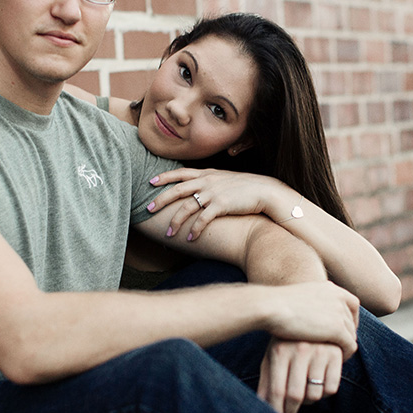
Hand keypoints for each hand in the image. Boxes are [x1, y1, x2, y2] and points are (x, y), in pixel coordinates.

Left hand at [147, 168, 295, 240]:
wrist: (265, 191)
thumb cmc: (246, 187)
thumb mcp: (225, 179)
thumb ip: (210, 181)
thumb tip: (199, 188)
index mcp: (207, 174)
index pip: (180, 173)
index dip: (164, 177)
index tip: (150, 182)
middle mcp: (208, 181)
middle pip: (177, 190)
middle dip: (160, 200)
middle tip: (148, 209)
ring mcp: (214, 193)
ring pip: (187, 207)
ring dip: (176, 221)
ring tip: (169, 233)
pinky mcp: (222, 205)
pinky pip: (203, 219)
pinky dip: (195, 230)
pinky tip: (190, 239)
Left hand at [258, 339, 343, 412]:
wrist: (310, 314)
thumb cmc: (286, 341)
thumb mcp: (272, 356)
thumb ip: (266, 381)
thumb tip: (261, 407)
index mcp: (280, 351)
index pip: (276, 390)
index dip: (276, 409)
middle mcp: (300, 350)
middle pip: (295, 394)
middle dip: (290, 411)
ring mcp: (320, 351)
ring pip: (315, 394)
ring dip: (308, 401)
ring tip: (304, 391)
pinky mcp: (336, 353)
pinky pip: (331, 388)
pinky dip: (324, 392)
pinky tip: (319, 383)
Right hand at [261, 281, 359, 357]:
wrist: (271, 307)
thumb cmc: (275, 305)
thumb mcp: (299, 299)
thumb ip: (311, 304)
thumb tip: (311, 314)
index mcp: (330, 288)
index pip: (352, 304)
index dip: (350, 319)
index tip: (341, 331)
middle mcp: (338, 297)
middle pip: (352, 320)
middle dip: (347, 334)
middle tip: (339, 347)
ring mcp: (339, 312)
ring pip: (352, 334)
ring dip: (345, 346)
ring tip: (335, 357)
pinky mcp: (338, 328)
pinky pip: (350, 345)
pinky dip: (346, 354)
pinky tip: (336, 362)